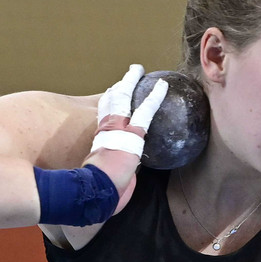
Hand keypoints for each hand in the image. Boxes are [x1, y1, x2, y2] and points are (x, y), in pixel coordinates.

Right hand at [84, 64, 167, 214]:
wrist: (97, 192)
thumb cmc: (99, 191)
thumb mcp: (104, 178)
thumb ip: (112, 171)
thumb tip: (121, 179)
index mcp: (99, 140)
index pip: (103, 116)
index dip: (107, 103)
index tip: (111, 94)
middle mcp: (106, 129)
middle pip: (110, 102)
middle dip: (118, 88)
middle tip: (126, 78)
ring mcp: (118, 128)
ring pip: (123, 97)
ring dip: (131, 81)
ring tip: (137, 70)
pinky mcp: (133, 133)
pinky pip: (145, 110)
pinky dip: (154, 96)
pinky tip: (163, 86)